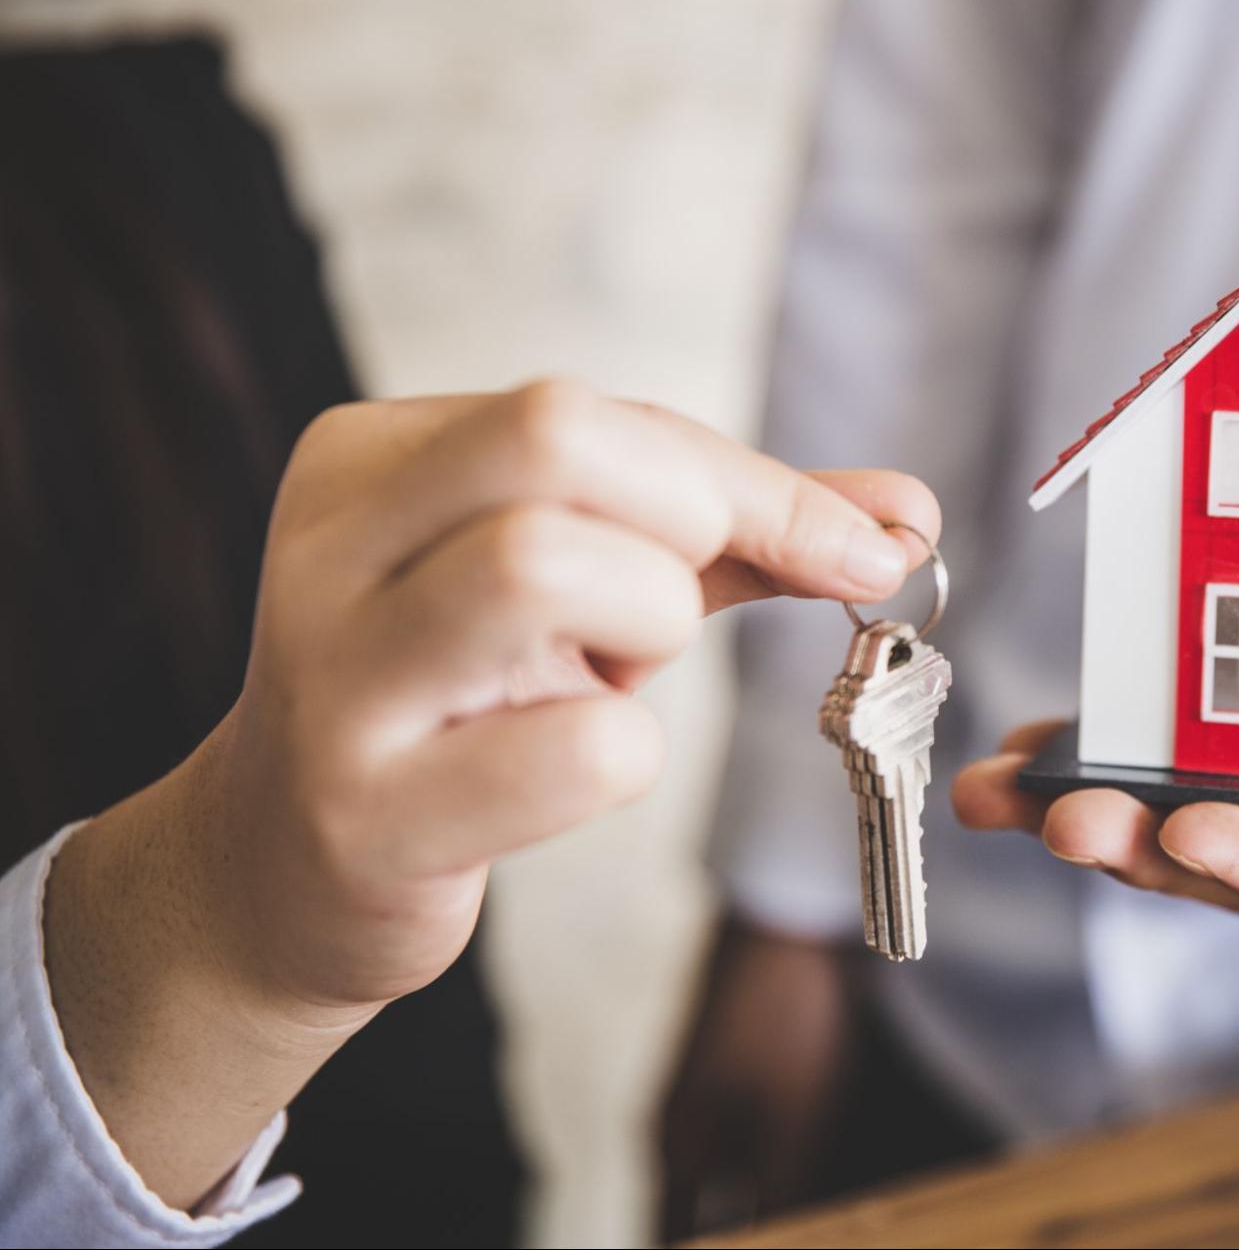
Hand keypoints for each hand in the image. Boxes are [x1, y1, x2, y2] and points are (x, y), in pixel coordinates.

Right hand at [42, 380, 937, 1207]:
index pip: (590, 410)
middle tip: (674, 610)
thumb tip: (906, 514)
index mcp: (373, 459)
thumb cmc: (467, 704)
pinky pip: (579, 746)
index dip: (754, 480)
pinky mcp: (366, 815)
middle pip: (556, 438)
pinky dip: (624, 755)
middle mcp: (329, 545)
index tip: (865, 544)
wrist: (288, 872)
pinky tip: (562, 772)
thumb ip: (737, 532)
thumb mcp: (586, 586)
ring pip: (542, 564)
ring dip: (646, 626)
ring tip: (602, 679)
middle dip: (685, 523)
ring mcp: (336, 680)